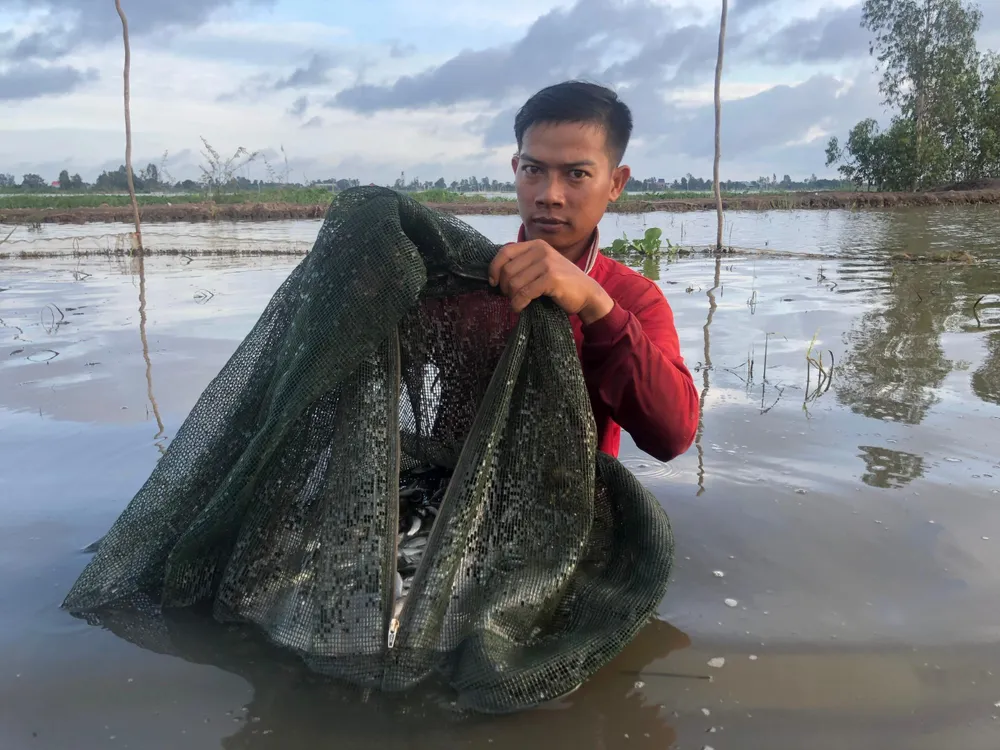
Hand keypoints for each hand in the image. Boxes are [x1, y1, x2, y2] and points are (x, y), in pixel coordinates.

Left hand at [487, 239, 613, 323]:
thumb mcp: (541, 266)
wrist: (587, 293)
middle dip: (504, 287)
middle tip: (511, 297)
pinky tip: (520, 308)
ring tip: (517, 303)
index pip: (505, 252)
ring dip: (512, 297)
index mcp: (536, 245)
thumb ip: (522, 264)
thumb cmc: (561, 283)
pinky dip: (518, 304)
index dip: (494, 268)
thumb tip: (494, 275)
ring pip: (514, 283)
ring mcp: (547, 263)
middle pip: (507, 270)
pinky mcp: (551, 278)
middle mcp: (541, 250)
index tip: (493, 282)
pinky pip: (524, 293)